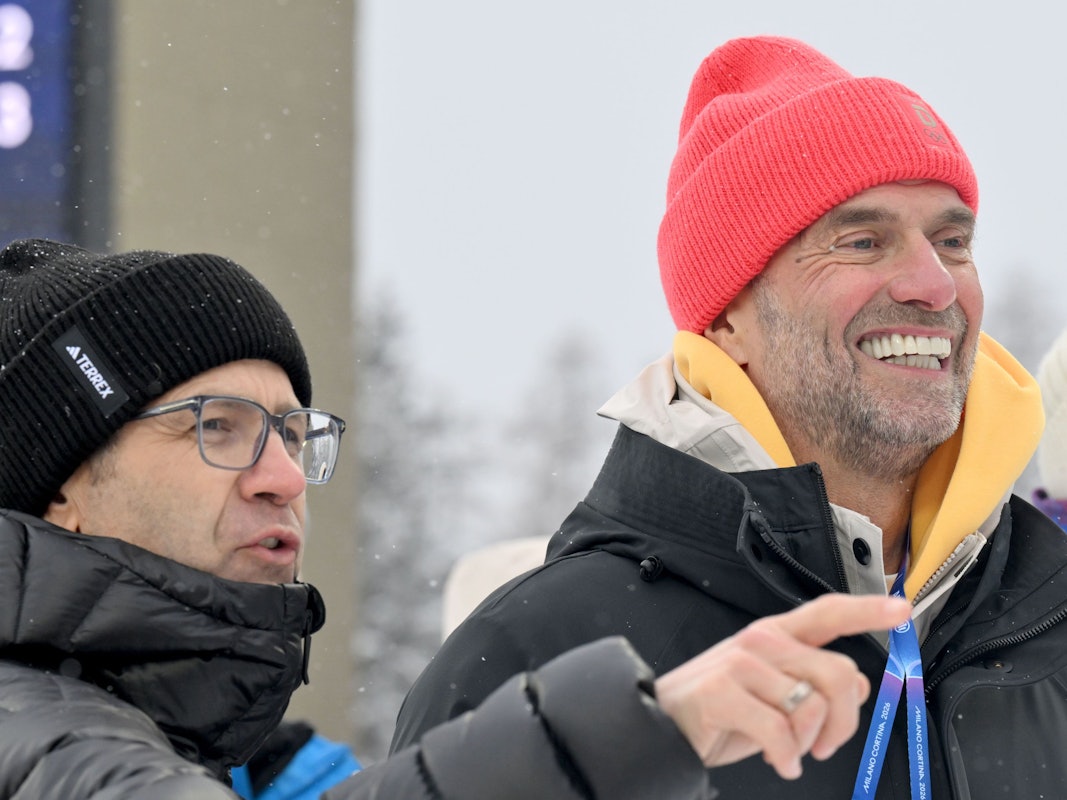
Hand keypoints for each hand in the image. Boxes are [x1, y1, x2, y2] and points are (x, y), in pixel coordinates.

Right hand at [654, 593, 909, 779]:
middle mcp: (761, 642)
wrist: (662, 726)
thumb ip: (815, 682)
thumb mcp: (774, 695)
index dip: (867, 610)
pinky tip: (778, 761)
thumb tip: (858, 685)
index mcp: (776, 636)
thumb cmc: (720, 711)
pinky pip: (780, 732)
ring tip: (786, 750)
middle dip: (843, 722)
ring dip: (807, 745)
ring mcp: (741, 664)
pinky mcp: (723, 691)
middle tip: (824, 746)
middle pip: (839, 673)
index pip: (827, 612)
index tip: (900, 608)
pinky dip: (786, 758)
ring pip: (812, 708)